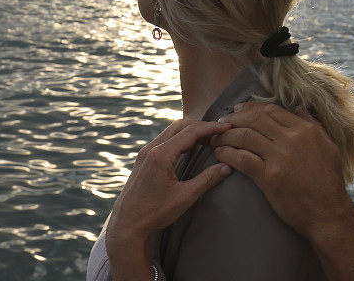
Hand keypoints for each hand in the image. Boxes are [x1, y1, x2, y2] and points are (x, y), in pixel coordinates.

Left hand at [106, 120, 232, 254]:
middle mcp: (151, 149)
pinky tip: (192, 148)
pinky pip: (165, 139)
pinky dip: (181, 138)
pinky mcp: (143, 159)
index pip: (191, 131)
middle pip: (181, 126)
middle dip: (202, 126)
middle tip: (220, 133)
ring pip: (172, 131)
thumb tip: (227, 166)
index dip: (211, 127)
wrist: (125, 227)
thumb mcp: (184, 197)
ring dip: (192, 132)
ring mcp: (145, 153)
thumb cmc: (153, 214)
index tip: (227, 127)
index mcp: (160, 155)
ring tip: (209, 139)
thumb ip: (207, 179)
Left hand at [211, 103, 351, 239]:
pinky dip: (228, 154)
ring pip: (245, 136)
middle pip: (255, 119)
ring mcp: (279, 157)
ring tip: (217, 138)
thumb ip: (313, 124)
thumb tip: (300, 108)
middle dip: (234, 118)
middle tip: (222, 122)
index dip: (251, 107)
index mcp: (304, 129)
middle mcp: (291, 139)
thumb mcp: (329, 145)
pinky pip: (242, 159)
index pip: (272, 110)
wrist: (327, 211)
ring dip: (226, 135)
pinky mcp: (269, 177)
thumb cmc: (329, 179)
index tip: (238, 109)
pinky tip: (220, 154)